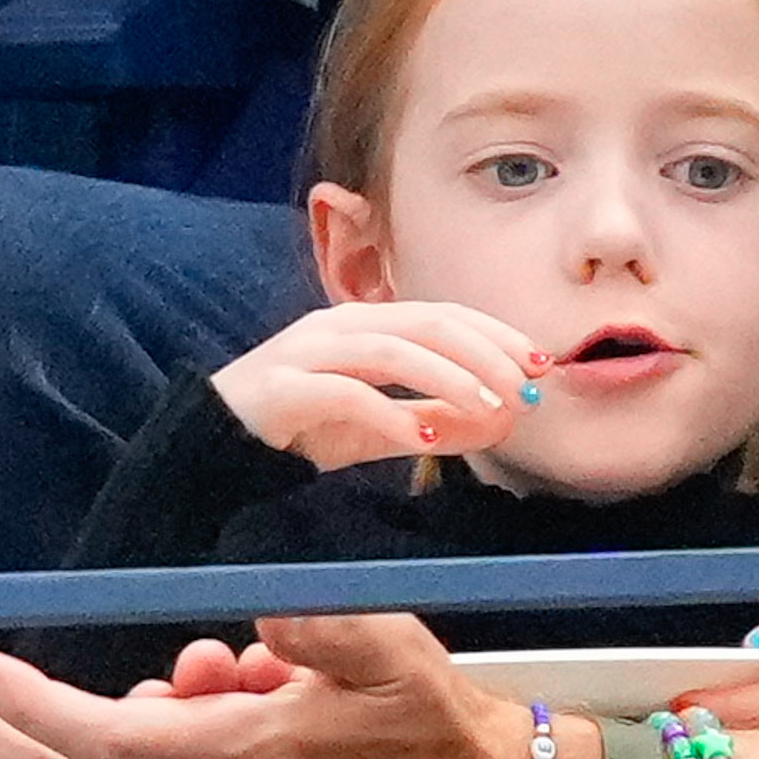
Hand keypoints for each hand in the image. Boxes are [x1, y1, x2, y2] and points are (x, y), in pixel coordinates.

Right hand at [207, 300, 548, 473]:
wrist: (217, 443)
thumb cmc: (299, 426)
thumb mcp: (376, 426)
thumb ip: (431, 419)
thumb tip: (499, 423)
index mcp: (364, 323)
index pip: (443, 315)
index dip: (495, 334)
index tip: (541, 361)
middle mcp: (338, 326)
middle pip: (426, 323)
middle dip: (484, 352)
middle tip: (525, 386)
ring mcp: (307, 352)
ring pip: (391, 350)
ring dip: (447, 377)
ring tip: (488, 408)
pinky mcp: (283, 387)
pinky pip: (345, 392)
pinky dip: (389, 412)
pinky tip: (420, 436)